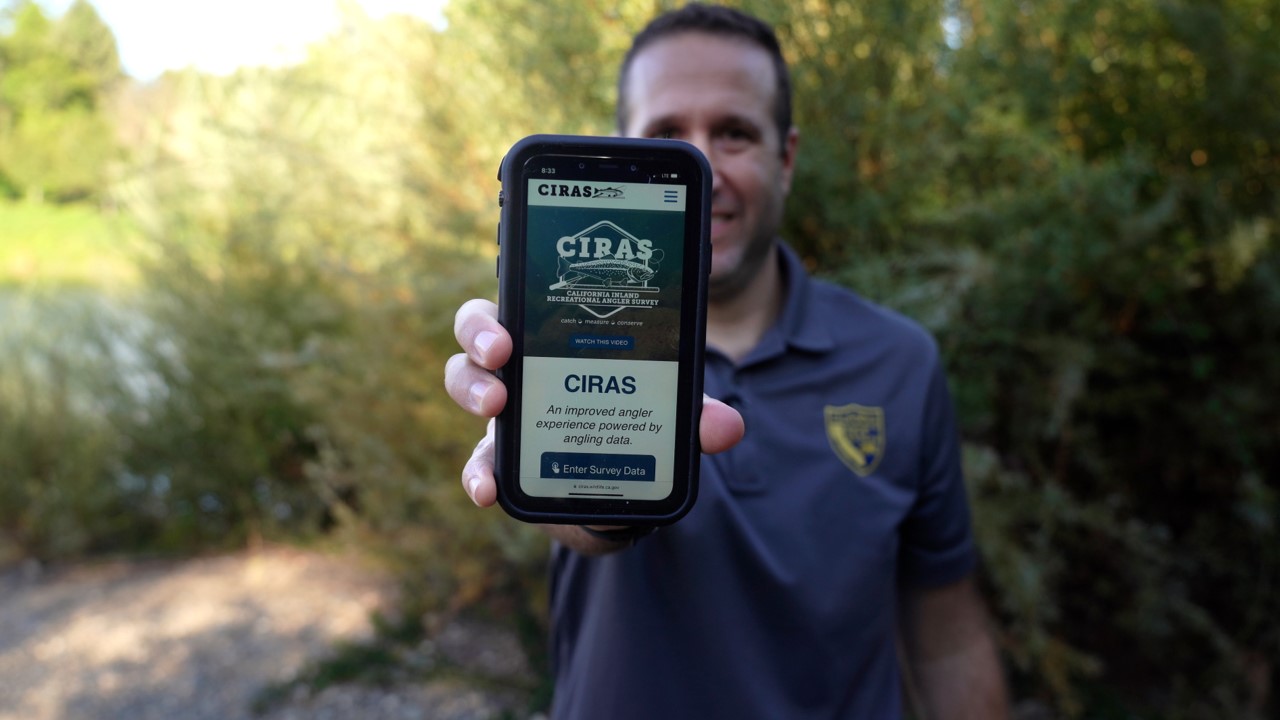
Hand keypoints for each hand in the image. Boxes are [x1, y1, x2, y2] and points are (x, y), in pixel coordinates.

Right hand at [445, 299, 744, 506]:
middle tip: (501, 355)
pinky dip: (479, 476)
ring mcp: (505, 413)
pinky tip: (488, 492)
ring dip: (473, 391)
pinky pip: (479, 464)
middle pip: (475, 339)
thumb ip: (693, 413)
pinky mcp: (501, 459)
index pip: (513, 305)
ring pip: (466, 387)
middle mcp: (518, 367)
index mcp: (553, 336)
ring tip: (497, 406)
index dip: (498, 312)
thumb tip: (726, 427)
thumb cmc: (636, 415)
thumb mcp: (667, 408)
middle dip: (479, 341)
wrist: (625, 476)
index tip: (508, 331)